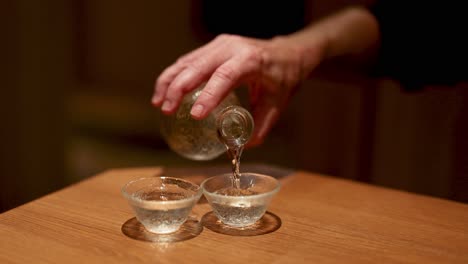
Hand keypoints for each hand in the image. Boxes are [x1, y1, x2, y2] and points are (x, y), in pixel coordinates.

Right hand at [152, 34, 325, 146]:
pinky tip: (164, 91)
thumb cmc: (283, 77)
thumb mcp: (277, 103)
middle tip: (166, 110)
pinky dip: (173, 76)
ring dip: (169, 81)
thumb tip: (243, 146)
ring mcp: (219, 45)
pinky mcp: (211, 48)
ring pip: (187, 61)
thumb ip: (261, 125)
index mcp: (250, 60)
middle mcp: (231, 47)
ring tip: (159, 103)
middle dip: (178, 88)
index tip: (195, 115)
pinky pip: (187, 60)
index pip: (225, 76)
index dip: (208, 95)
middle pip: (198, 66)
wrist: (287, 52)